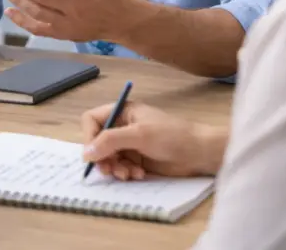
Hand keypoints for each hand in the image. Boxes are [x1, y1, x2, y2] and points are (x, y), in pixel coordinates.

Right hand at [81, 101, 214, 179]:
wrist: (199, 153)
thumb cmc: (172, 136)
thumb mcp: (140, 135)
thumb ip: (111, 141)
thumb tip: (86, 152)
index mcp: (122, 112)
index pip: (91, 120)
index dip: (89, 136)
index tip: (94, 153)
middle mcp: (122, 127)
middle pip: (97, 142)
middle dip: (103, 157)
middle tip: (109, 171)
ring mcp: (129, 144)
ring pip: (107, 158)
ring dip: (115, 168)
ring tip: (129, 174)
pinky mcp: (136, 159)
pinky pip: (120, 167)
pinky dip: (125, 172)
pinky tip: (139, 174)